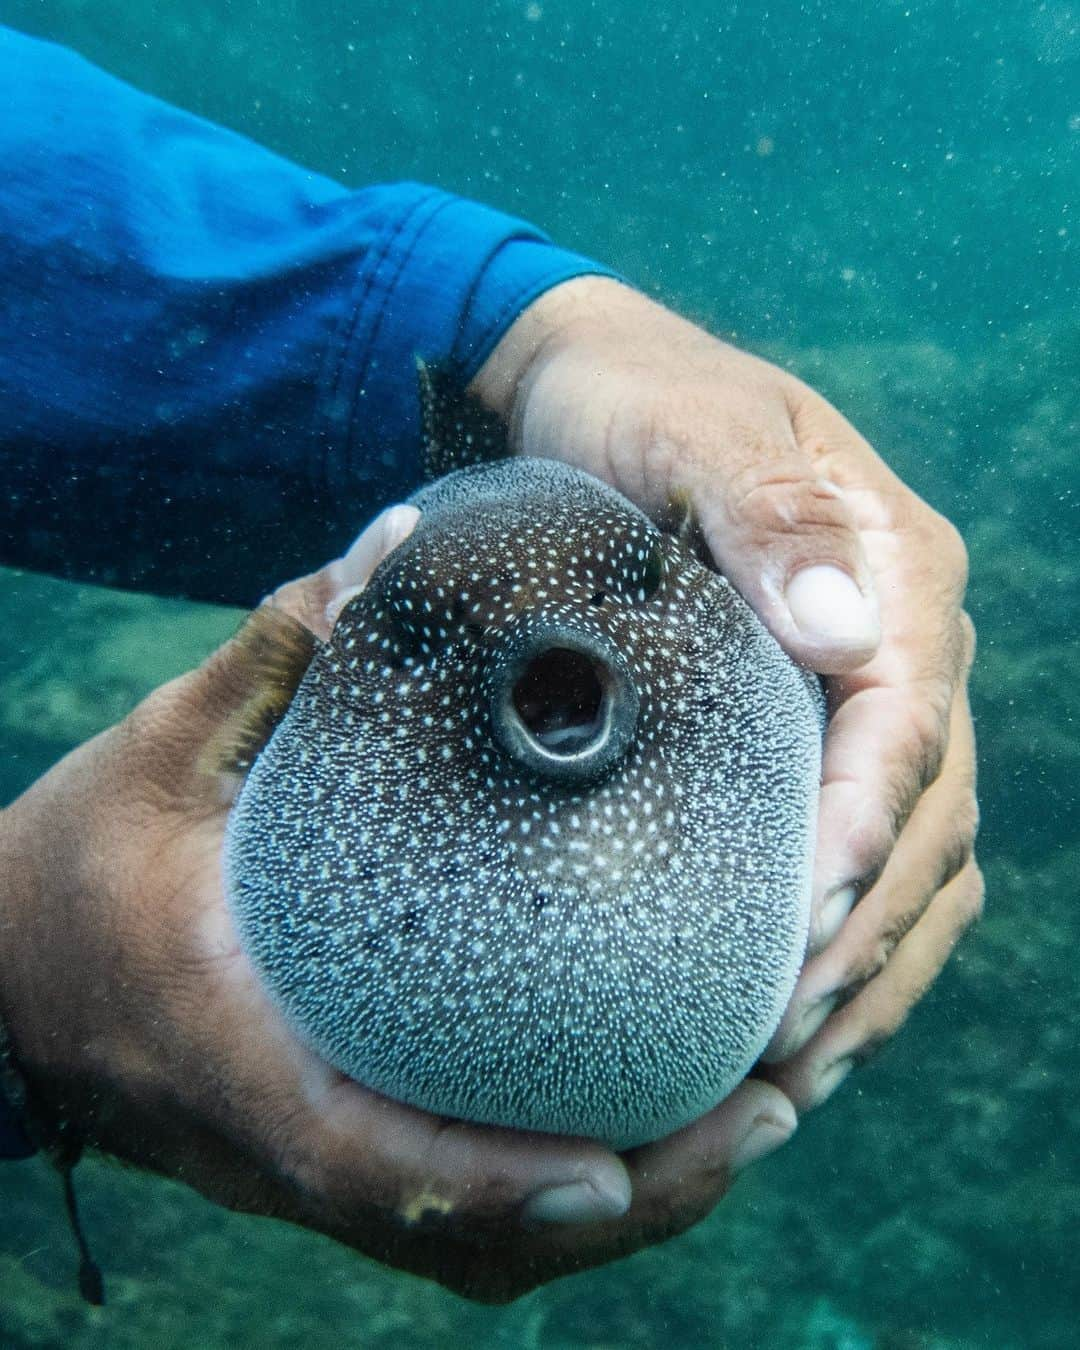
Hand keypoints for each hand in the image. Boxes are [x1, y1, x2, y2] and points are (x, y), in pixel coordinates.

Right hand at [0, 506, 795, 1302]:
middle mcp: (285, 1135)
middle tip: (769, 1106)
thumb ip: (279, 653)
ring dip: (624, 1208)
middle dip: (629, 1198)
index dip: (494, 1180)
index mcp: (236, 1045)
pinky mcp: (333, 1158)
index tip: (620, 1161)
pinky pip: (464, 1218)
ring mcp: (313, 1166)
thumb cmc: (88, 861)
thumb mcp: (163, 747)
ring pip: (484, 1243)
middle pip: (470, 1231)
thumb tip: (402, 540)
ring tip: (752, 1121)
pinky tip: (656, 1134)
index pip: (368, 1152)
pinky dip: (565, 1196)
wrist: (16, 974)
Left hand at [473, 276, 983, 1112]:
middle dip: (867, 932)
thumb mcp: (685, 432)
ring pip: (921, 855)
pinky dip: (851, 942)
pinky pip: (872, 851)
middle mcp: (900, 640)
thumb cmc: (628, 405)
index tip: (803, 930)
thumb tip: (844, 632)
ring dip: (872, 966)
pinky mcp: (819, 734)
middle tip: (781, 1037)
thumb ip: (765, 517)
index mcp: (893, 568)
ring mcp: (868, 695)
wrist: (585, 391)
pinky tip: (797, 1019)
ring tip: (795, 1067)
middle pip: (928, 813)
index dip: (866, 835)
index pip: (906, 725)